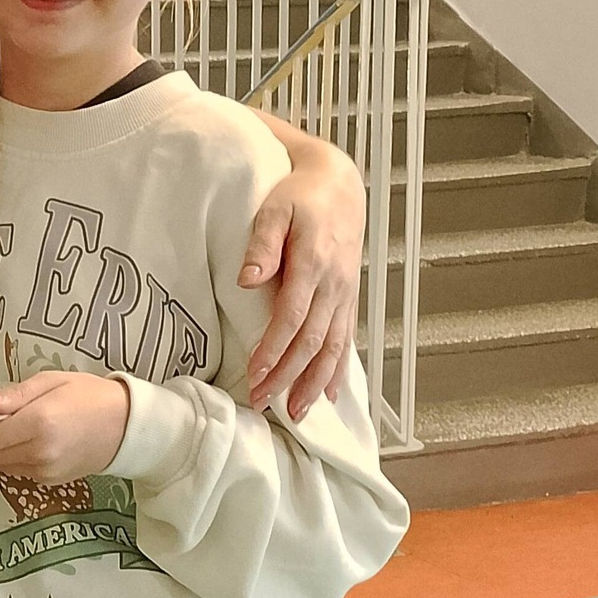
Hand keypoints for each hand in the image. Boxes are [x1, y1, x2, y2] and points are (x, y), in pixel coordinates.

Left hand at [0, 371, 128, 481]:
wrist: (127, 426)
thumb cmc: (89, 396)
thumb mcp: (52, 382)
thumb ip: (14, 395)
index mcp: (37, 423)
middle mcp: (39, 452)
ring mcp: (44, 471)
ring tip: (8, 428)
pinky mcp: (49, 481)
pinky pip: (15, 470)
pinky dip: (8, 457)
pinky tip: (24, 441)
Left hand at [240, 124, 363, 418]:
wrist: (339, 183)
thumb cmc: (300, 194)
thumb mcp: (275, 208)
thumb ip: (261, 244)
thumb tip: (248, 280)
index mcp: (313, 262)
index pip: (292, 317)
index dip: (274, 350)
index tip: (255, 375)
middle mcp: (334, 283)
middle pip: (312, 340)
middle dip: (288, 376)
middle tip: (264, 404)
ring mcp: (345, 293)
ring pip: (333, 346)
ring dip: (314, 383)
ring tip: (297, 413)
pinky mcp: (349, 297)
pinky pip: (346, 339)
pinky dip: (337, 369)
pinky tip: (328, 394)